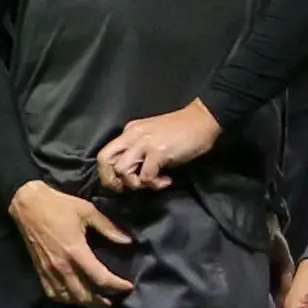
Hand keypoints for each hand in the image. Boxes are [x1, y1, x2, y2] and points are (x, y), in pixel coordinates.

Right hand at [7, 181, 135, 305]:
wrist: (28, 205)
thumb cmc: (58, 205)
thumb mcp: (87, 210)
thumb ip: (108, 227)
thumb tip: (128, 241)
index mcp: (75, 250)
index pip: (100, 277)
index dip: (117, 285)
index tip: (128, 286)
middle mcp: (62, 265)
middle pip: (84, 295)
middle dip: (101, 303)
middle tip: (113, 301)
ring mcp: (49, 270)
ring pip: (68, 298)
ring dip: (84, 303)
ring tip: (96, 302)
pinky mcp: (40, 270)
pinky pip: (53, 293)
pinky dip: (65, 299)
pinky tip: (73, 297)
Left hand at [95, 100, 220, 192]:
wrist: (203, 119)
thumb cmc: (182, 130)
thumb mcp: (153, 137)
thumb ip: (140, 150)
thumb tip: (133, 174)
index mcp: (129, 132)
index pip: (106, 153)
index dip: (109, 173)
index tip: (123, 182)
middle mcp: (132, 135)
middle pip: (104, 159)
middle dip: (111, 180)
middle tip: (127, 188)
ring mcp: (144, 143)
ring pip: (122, 170)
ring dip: (135, 183)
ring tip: (153, 182)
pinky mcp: (158, 151)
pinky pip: (146, 176)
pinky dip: (155, 184)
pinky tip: (167, 180)